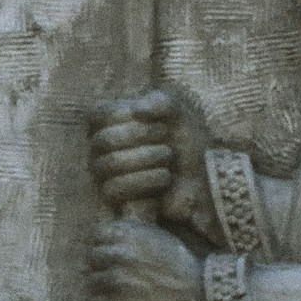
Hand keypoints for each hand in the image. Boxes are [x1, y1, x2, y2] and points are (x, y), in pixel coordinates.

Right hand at [89, 88, 207, 228]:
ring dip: (146, 157)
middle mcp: (101, 147)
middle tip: (167, 137)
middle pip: (105, 139)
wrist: (203, 178)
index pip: (97, 114)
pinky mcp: (114, 198)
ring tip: (169, 157)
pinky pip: (115, 188)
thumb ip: (161, 102)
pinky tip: (165, 176)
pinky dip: (146, 180)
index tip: (151, 117)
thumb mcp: (179, 114)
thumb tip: (137, 110)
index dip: (124, 114)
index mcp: (110, 122)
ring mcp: (104, 173)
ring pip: (110, 164)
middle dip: (141, 136)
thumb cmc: (186, 142)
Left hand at [89, 216, 209, 300]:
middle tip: (115, 277)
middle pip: (91, 259)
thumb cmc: (184, 269)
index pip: (98, 235)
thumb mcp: (161, 239)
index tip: (110, 256)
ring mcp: (115, 282)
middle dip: (101, 267)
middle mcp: (118, 255)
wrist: (203, 300)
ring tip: (121, 294)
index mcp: (128, 235)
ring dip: (103, 288)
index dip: (104, 246)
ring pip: (92, 283)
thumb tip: (109, 239)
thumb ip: (133, 236)